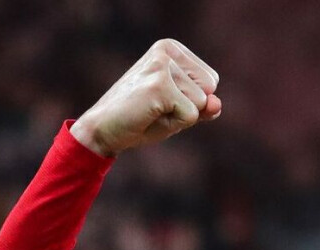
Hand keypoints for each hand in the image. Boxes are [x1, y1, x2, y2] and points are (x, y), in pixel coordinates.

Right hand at [71, 39, 220, 157]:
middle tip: (156, 108)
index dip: (192, 101)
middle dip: (188, 108)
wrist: (102, 130)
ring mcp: (161, 66)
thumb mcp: (179, 111)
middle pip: (209, 90)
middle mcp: (166, 50)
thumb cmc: (141, 119)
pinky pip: (190, 115)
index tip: (163, 100)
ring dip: (178, 117)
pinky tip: (148, 115)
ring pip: (200, 104)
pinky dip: (173, 124)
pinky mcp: (159, 85)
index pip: (211, 81)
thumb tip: (216, 103)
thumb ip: (203, 106)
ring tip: (151, 111)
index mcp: (171, 48)